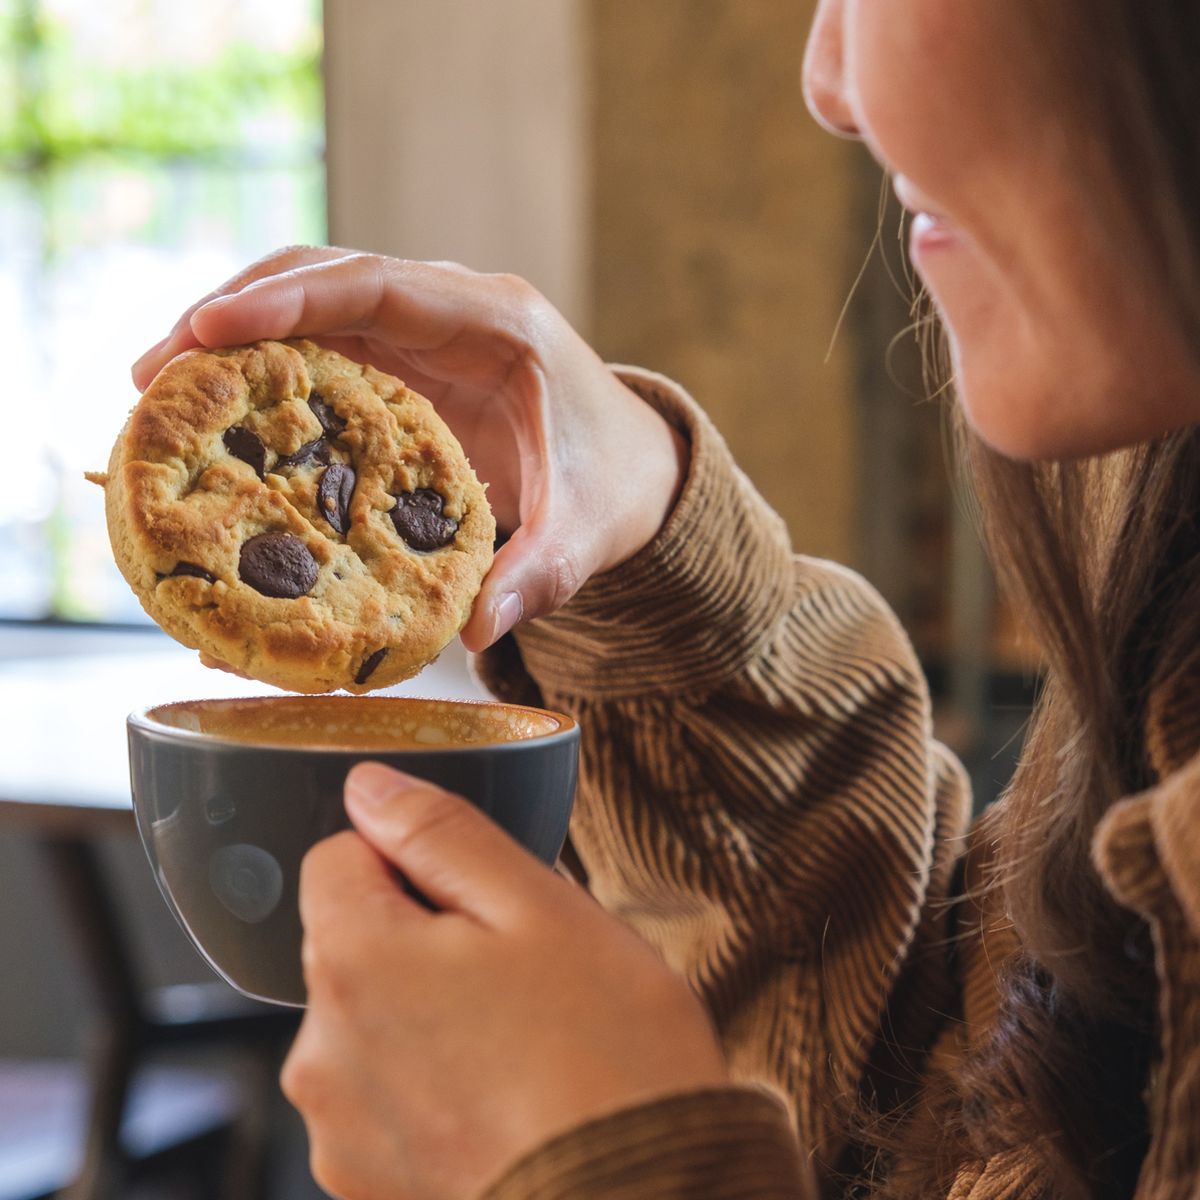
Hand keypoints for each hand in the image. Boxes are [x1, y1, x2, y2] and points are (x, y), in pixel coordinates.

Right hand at [131, 249, 688, 650]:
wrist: (637, 467)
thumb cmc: (616, 486)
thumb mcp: (589, 534)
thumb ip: (540, 575)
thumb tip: (474, 633)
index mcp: (499, 324)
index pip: (378, 284)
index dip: (290, 299)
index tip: (209, 329)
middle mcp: (451, 312)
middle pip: (323, 280)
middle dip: (232, 315)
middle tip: (150, 375)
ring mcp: (424, 335)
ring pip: (311, 310)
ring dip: (233, 342)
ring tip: (156, 396)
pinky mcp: (405, 369)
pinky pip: (323, 354)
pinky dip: (265, 378)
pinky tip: (217, 422)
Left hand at [282, 763, 726, 1199]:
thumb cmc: (606, 1057)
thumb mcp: (539, 907)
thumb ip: (441, 833)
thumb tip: (370, 787)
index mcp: (356, 962)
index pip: (336, 857)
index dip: (411, 859)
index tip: (478, 896)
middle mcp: (321, 1050)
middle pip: (352, 940)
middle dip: (421, 937)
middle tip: (517, 971)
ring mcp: (341, 1128)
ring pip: (371, 1017)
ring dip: (425, 1012)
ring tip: (517, 1043)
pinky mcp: (367, 1182)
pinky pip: (384, 1092)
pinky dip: (430, 1083)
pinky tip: (504, 1098)